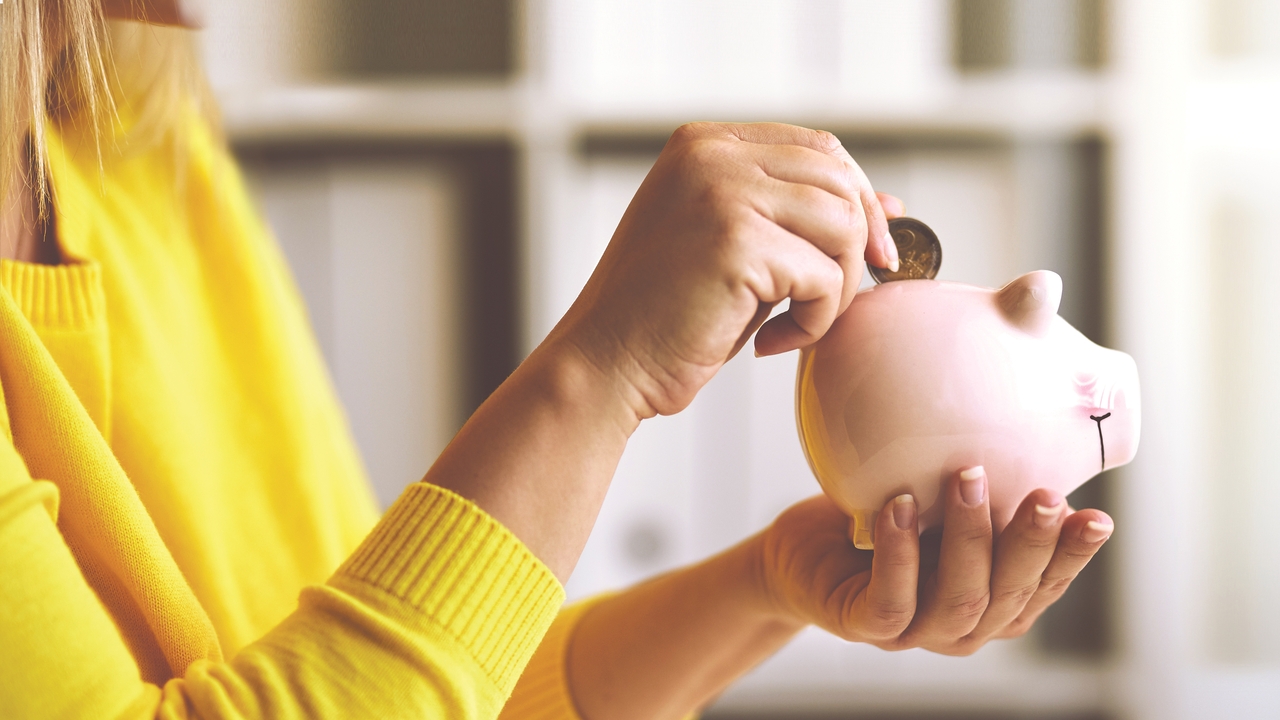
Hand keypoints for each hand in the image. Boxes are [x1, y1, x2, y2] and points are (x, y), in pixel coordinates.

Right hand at [555, 122, 902, 417]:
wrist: (604, 365)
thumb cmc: (664, 316)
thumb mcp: (733, 247)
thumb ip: (794, 215)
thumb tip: (889, 205)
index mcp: (703, 145)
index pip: (818, 147)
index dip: (857, 198)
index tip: (869, 252)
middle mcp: (710, 155)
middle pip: (839, 179)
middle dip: (855, 245)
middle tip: (834, 300)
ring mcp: (721, 193)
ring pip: (841, 225)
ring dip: (834, 288)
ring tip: (793, 323)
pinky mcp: (736, 242)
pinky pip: (823, 277)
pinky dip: (813, 321)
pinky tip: (769, 342)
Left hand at [756, 467, 1113, 654]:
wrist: (804, 552)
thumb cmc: (885, 519)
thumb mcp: (940, 498)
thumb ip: (985, 483)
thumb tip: (1031, 409)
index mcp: (994, 600)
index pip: (1045, 585)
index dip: (1073, 557)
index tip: (1099, 517)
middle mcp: (963, 624)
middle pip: (1009, 595)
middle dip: (1031, 543)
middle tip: (1046, 494)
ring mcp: (915, 631)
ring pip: (959, 600)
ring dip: (968, 538)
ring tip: (967, 477)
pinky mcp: (864, 625)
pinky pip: (890, 600)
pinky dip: (899, 553)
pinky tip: (900, 506)